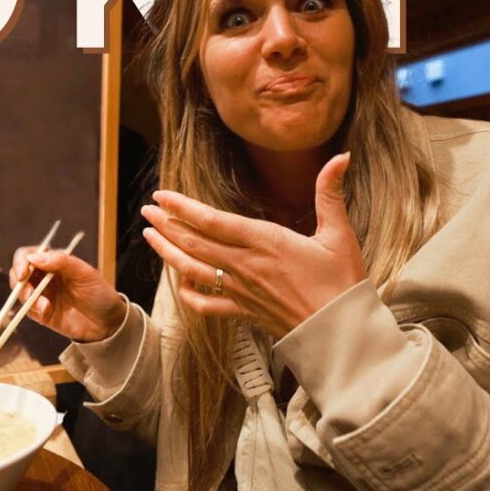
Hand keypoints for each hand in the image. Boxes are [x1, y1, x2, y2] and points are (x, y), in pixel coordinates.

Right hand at [9, 246, 125, 341]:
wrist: (108, 323)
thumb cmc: (99, 293)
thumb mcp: (85, 273)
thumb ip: (61, 262)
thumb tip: (34, 257)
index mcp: (54, 262)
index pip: (29, 255)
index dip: (21, 261)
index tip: (23, 272)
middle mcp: (45, 277)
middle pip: (18, 273)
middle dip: (19, 283)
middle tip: (28, 293)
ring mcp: (42, 295)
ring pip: (20, 292)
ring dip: (27, 298)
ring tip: (45, 307)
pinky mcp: (42, 313)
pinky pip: (28, 310)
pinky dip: (33, 311)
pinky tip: (46, 313)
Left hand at [140, 152, 365, 338]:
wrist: (340, 332)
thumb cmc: (342, 283)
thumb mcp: (339, 233)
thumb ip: (330, 193)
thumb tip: (341, 157)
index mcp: (265, 242)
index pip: (212, 220)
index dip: (182, 207)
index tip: (162, 195)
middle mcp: (246, 265)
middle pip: (194, 242)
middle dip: (166, 224)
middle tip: (147, 210)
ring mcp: (241, 291)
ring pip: (193, 270)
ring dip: (167, 251)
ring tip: (149, 236)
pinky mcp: (243, 312)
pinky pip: (206, 304)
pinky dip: (187, 292)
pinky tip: (179, 280)